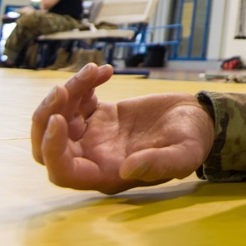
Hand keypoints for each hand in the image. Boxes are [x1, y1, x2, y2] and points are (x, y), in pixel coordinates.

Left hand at [31, 62, 214, 194]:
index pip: (62, 172)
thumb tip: (128, 169)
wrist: (200, 119)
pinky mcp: (99, 116)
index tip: (58, 118)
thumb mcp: (184, 155)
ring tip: (94, 70)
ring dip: (67, 92)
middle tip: (62, 89)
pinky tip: (105, 71)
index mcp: (107, 174)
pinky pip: (75, 101)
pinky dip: (82, 83)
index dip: (52, 149)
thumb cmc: (194, 141)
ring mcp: (93, 137)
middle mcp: (93, 158)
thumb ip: (159, 165)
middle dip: (46, 118)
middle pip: (46, 148)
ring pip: (58, 119)